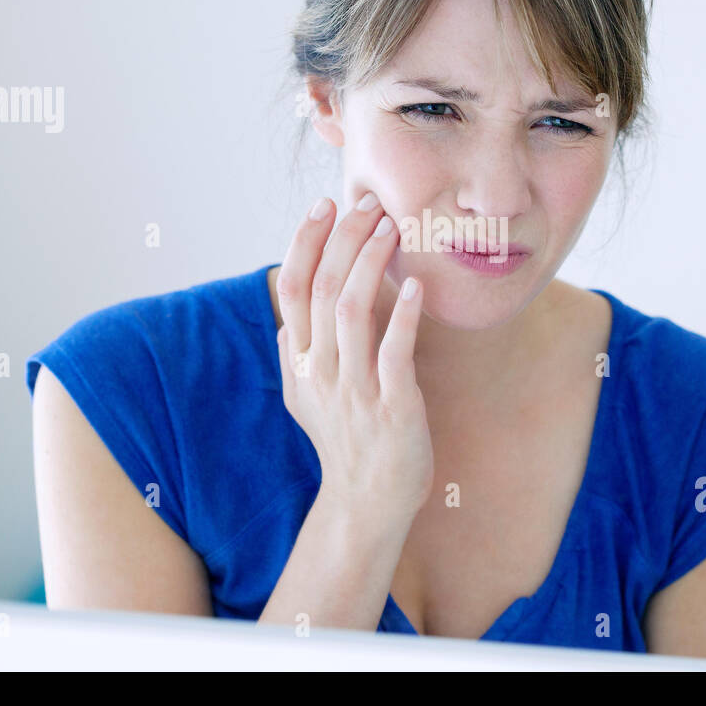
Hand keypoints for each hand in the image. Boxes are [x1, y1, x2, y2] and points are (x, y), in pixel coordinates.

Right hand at [274, 192, 434, 523]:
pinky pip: (394, 353)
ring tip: (391, 228)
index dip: (306, 242)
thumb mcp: (306, 396)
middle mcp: (320, 371)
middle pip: (323, 289)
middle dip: (344, 239)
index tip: (325, 206)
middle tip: (368, 204)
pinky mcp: (391, 407)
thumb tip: (290, 311)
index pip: (293, 288)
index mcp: (299, 361)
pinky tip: (416, 286)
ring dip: (372, 264)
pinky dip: (403, 316)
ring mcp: (354, 390)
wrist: (367, 502)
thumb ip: (297, 352)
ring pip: (352, 312)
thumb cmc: (345, 442)